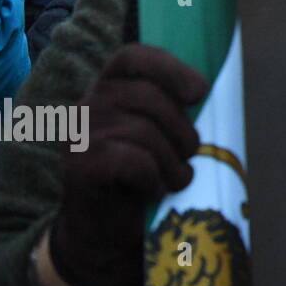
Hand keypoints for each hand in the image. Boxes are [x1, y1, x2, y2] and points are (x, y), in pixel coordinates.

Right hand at [48, 44, 207, 285]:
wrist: (104, 229)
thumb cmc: (141, 175)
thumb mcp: (158, 132)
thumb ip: (172, 107)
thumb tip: (206, 89)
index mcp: (109, 87)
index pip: (134, 56)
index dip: (170, 68)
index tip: (199, 93)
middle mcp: (88, 104)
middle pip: (149, 97)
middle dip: (182, 129)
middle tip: (189, 155)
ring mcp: (79, 134)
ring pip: (145, 132)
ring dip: (173, 162)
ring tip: (174, 180)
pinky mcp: (80, 164)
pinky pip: (136, 161)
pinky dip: (154, 180)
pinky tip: (152, 192)